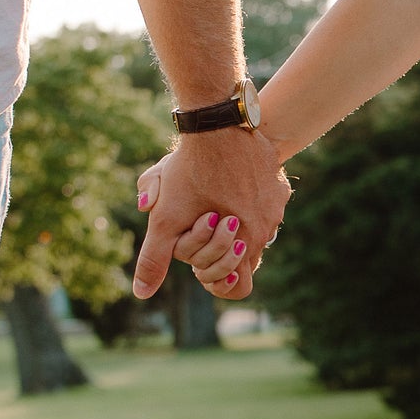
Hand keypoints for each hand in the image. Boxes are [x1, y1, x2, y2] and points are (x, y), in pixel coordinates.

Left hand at [132, 129, 288, 300]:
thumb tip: (140, 293)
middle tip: (202, 218)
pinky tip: (228, 178)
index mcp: (248, 242)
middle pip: (245, 250)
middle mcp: (270, 227)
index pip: (239, 280)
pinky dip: (247, 194)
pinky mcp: (278, 181)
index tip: (199, 254)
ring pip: (255, 223)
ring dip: (235, 217)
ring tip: (211, 196)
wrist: (216, 125)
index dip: (216, 273)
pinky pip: (264, 198)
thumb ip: (155, 258)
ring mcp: (278, 203)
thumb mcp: (165, 219)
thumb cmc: (191, 172)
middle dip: (220, 242)